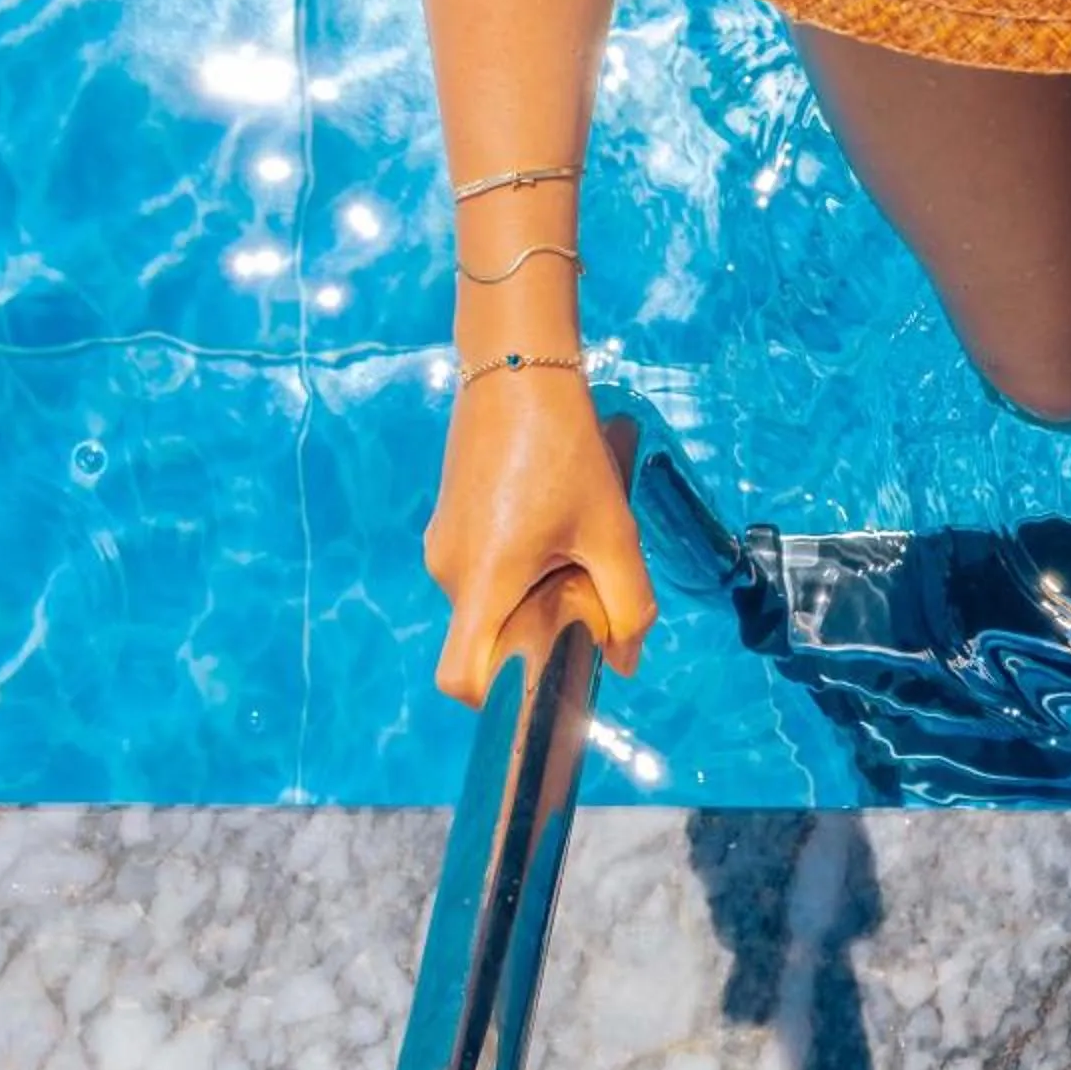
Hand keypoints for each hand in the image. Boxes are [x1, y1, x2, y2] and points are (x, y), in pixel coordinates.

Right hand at [422, 370, 654, 704]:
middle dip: (533, 635)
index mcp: (484, 580)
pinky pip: (482, 570)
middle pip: (485, 638)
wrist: (519, 371)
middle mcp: (448, 570)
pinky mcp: (448, 522)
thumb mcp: (613, 530)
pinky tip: (552, 526)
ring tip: (571, 546)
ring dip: (528, 596)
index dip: (498, 698)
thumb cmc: (567, 450)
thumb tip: (625, 661)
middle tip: (583, 594)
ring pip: (486, 602)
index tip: (542, 682)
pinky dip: (516, 570)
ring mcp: (442, 545)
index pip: (461, 676)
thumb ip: (628, 604)